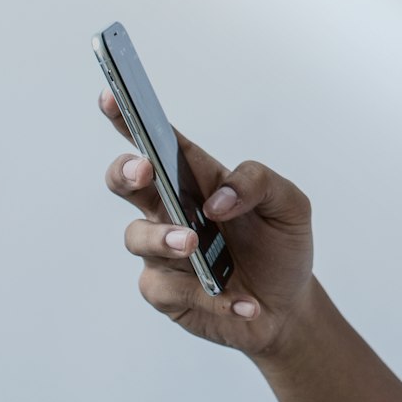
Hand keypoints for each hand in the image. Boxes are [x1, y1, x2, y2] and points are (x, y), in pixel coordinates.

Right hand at [100, 89, 314, 359]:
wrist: (287, 304)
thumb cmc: (281, 244)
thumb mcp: (289, 204)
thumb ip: (258, 184)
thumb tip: (216, 199)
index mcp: (199, 178)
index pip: (160, 142)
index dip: (130, 118)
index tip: (113, 96)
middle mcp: (172, 210)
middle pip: (127, 181)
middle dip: (126, 171)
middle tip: (144, 170)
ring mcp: (163, 251)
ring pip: (137, 236)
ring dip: (163, 238)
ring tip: (194, 244)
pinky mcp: (166, 292)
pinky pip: (168, 289)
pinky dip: (208, 295)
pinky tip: (240, 301)